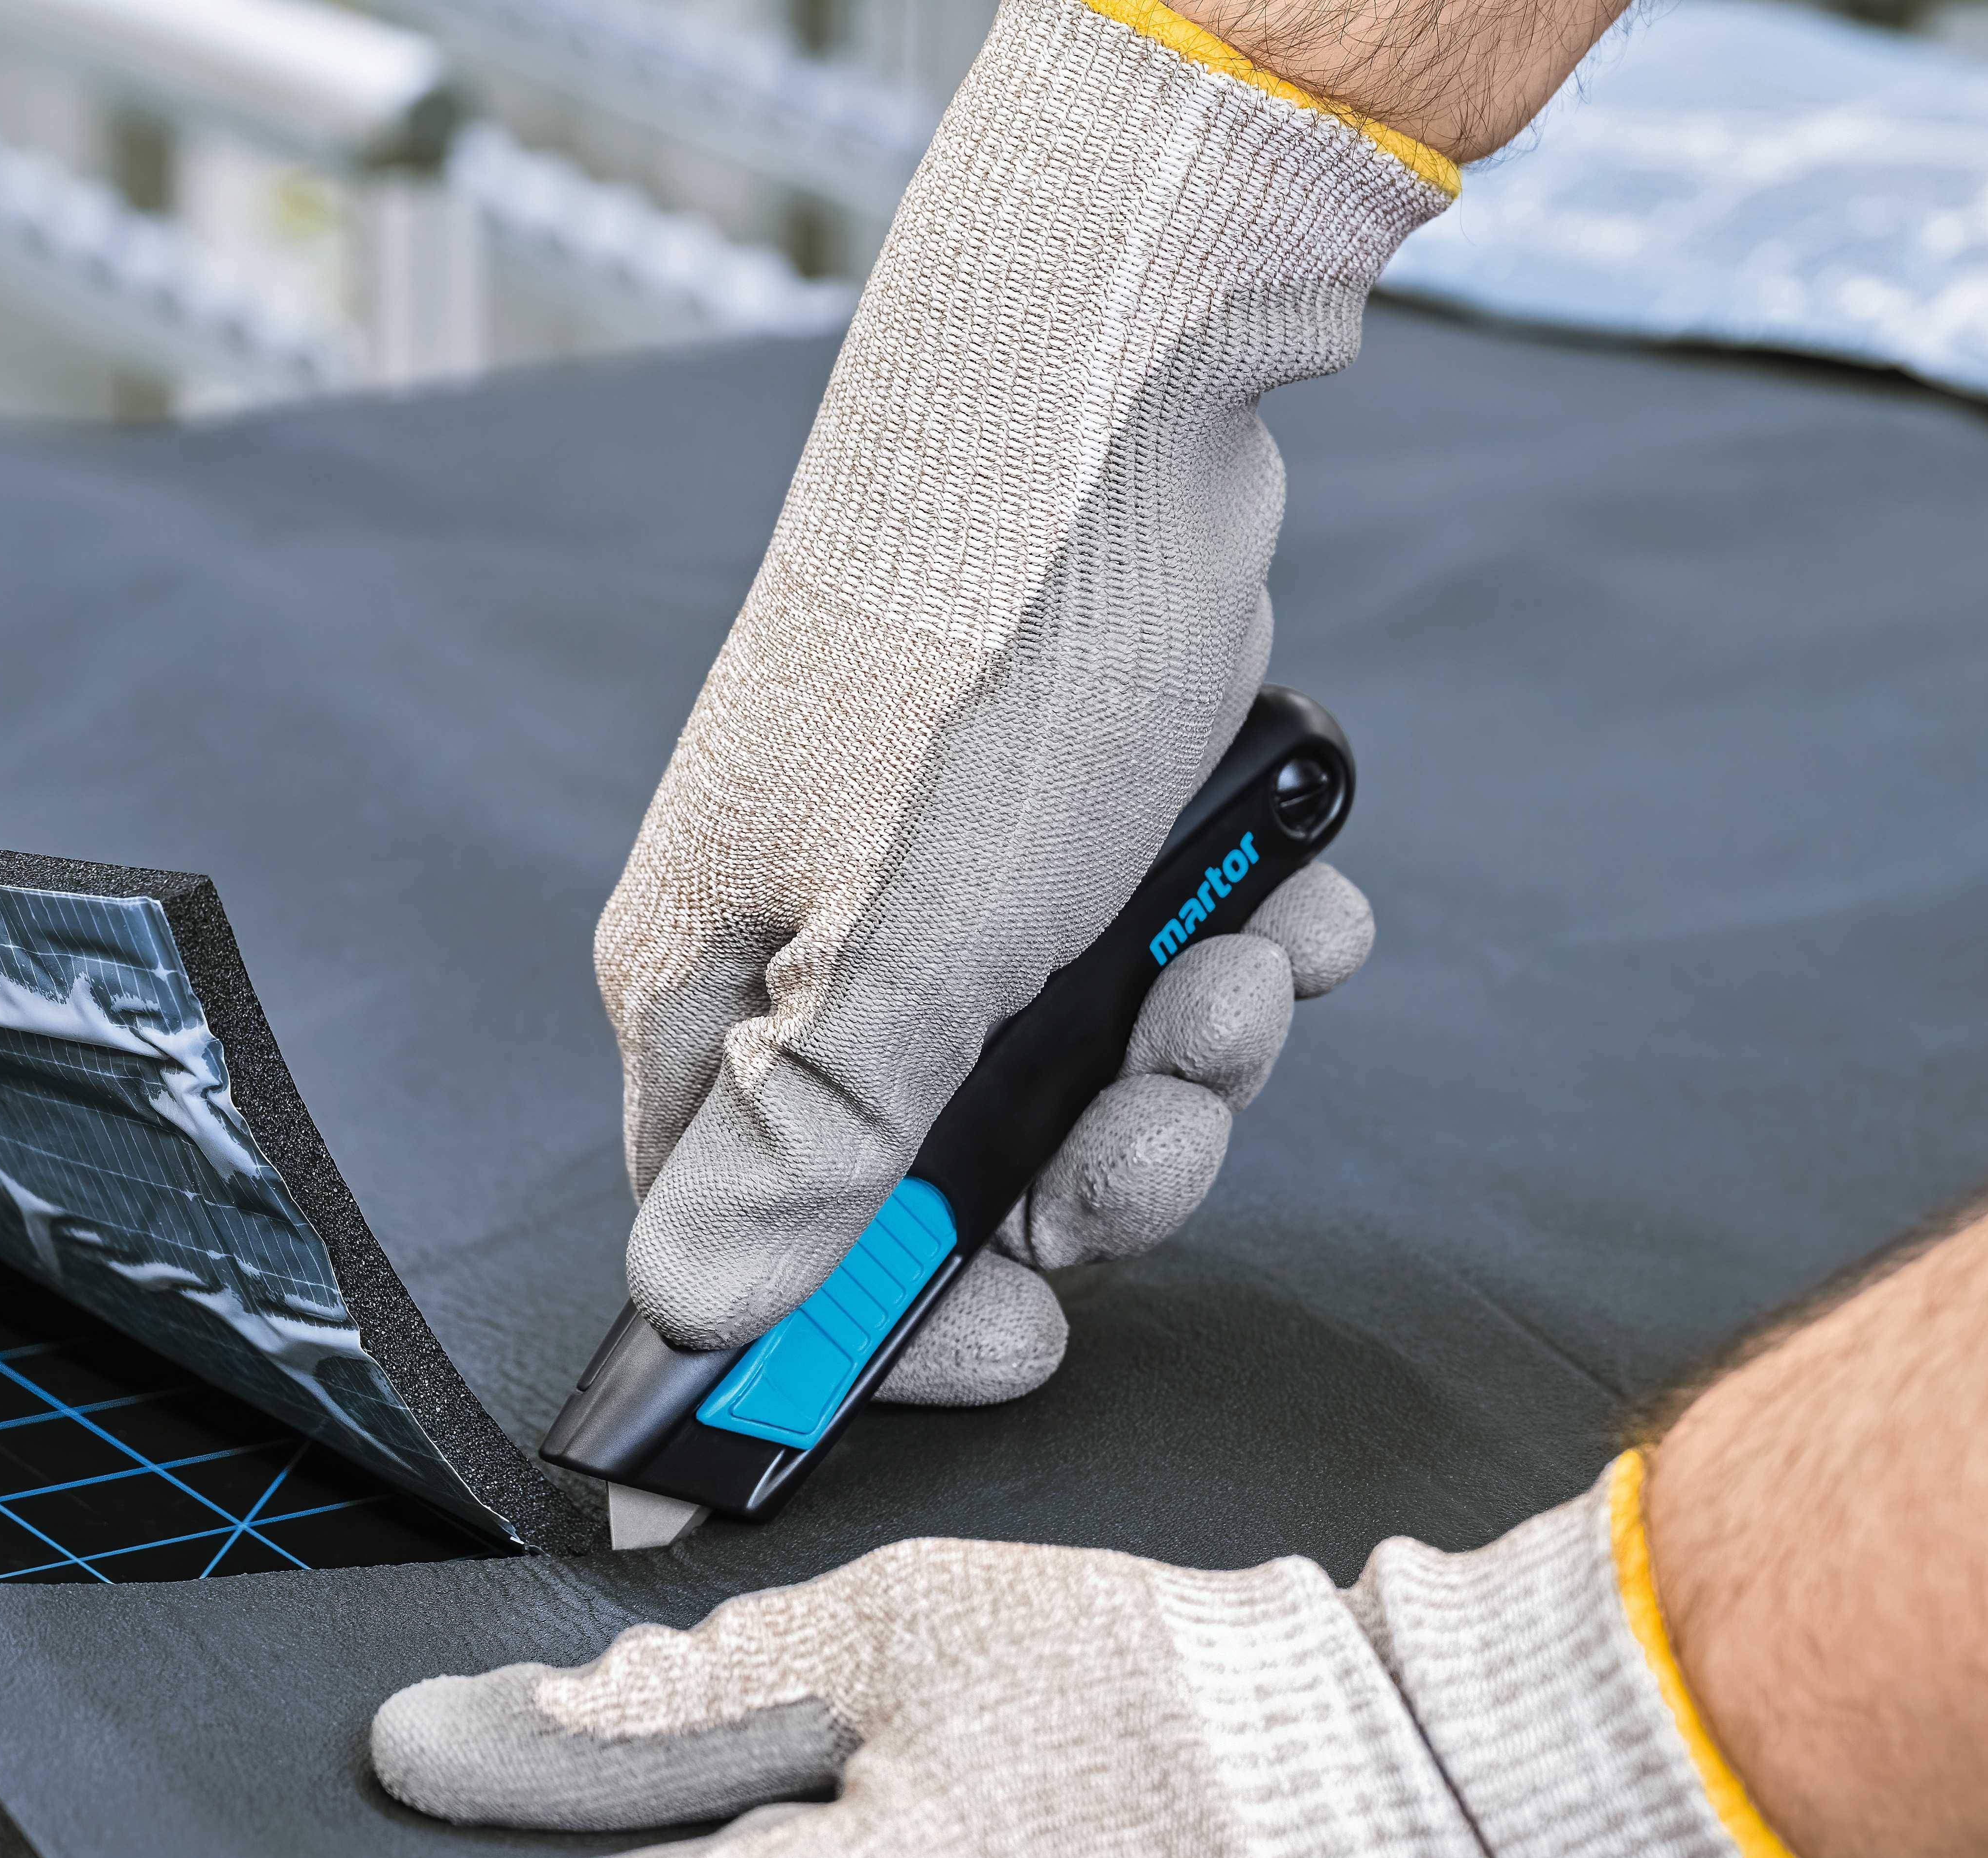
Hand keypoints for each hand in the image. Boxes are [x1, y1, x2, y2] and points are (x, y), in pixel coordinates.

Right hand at [598, 0, 1445, 1403]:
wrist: (1117, 387)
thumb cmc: (981, 651)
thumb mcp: (907, 943)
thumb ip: (816, 1145)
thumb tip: (695, 1313)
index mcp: (721, 994)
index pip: (752, 1254)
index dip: (881, 1334)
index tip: (1019, 1340)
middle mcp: (819, 962)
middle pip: (950, 1194)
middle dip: (1103, 1175)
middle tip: (1182, 1106)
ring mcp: (952, 902)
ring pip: (1082, 1093)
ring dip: (1197, 1061)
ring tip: (1249, 959)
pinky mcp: (1070, 846)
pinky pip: (1163, 978)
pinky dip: (1244, 958)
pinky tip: (1292, 901)